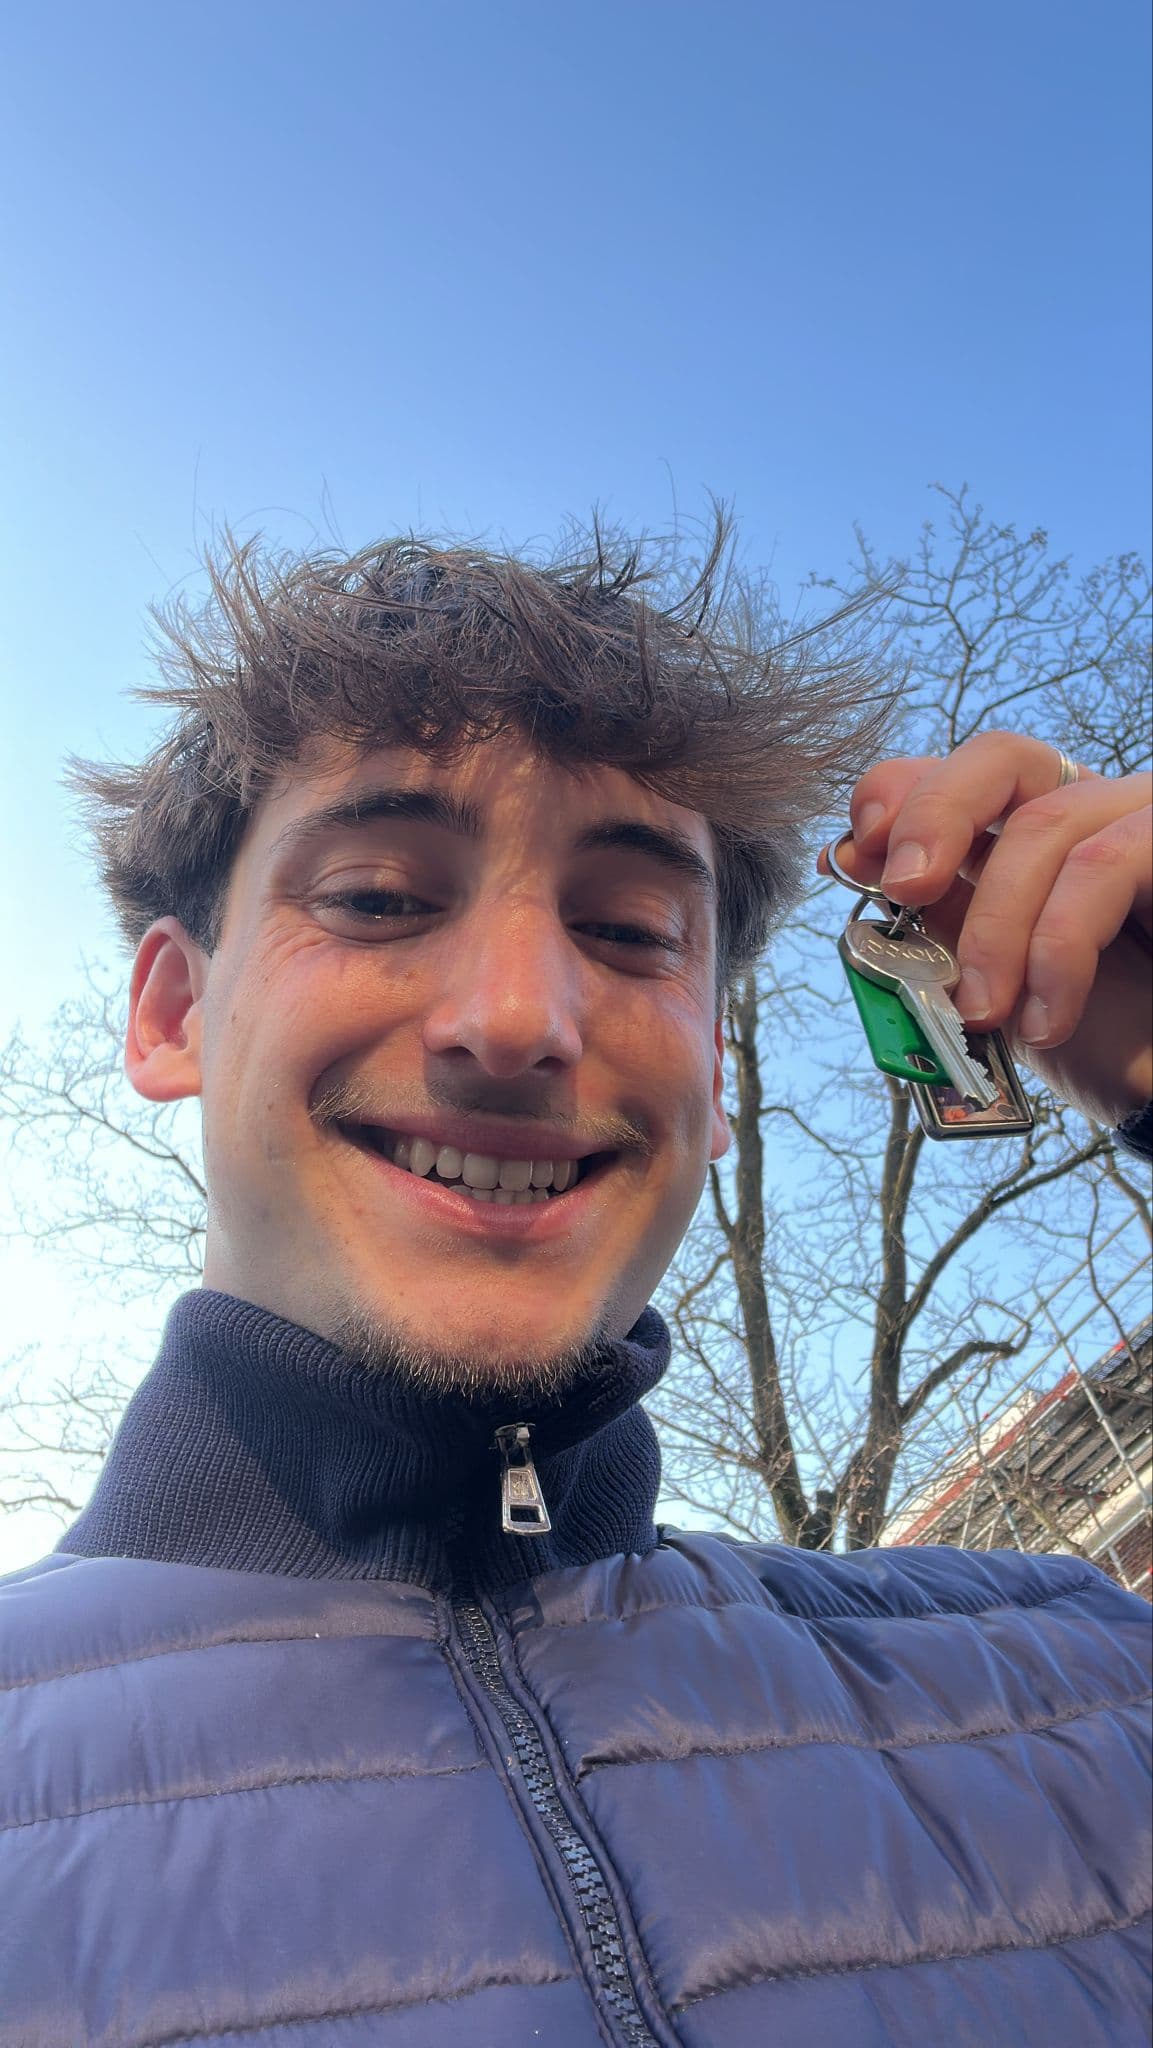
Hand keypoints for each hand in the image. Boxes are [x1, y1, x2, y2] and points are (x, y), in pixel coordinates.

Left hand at [818, 732, 1151, 1129]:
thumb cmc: (1099, 1041)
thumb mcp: (995, 978)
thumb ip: (937, 915)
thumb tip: (852, 857)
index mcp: (1036, 830)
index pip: (958, 772)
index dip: (899, 793)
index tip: (852, 852)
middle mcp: (1093, 807)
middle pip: (1001, 757)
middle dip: (935, 816)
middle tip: (904, 890)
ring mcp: (1143, 821)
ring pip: (1046, 826)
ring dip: (996, 927)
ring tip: (982, 1012)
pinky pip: (1107, 865)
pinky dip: (1058, 949)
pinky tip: (1046, 1020)